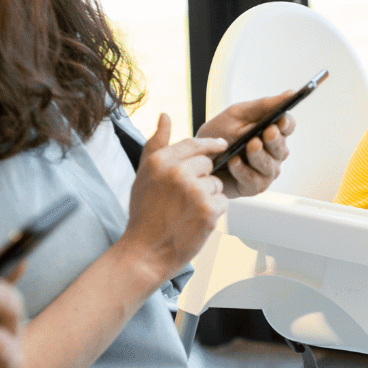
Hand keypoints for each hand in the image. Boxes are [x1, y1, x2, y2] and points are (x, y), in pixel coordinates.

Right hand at [119, 113, 228, 282]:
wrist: (145, 252)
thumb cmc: (144, 214)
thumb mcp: (144, 175)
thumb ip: (156, 144)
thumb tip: (165, 115)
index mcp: (160, 160)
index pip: (194, 143)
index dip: (210, 144)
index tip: (221, 146)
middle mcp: (177, 171)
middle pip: (208, 163)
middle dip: (204, 178)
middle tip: (186, 198)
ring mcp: (194, 190)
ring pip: (216, 184)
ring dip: (209, 196)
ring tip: (188, 212)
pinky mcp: (208, 209)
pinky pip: (223, 202)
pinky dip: (214, 212)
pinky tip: (196, 221)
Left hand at [197, 92, 296, 196]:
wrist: (197, 156)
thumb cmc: (218, 133)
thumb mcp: (238, 114)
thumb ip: (263, 105)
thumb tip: (291, 93)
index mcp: (272, 131)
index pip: (288, 126)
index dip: (287, 124)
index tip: (281, 120)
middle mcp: (273, 153)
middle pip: (282, 147)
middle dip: (275, 140)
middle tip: (267, 132)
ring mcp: (265, 171)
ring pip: (270, 165)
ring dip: (260, 155)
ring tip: (250, 145)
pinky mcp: (253, 186)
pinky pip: (254, 180)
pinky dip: (243, 170)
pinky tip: (233, 161)